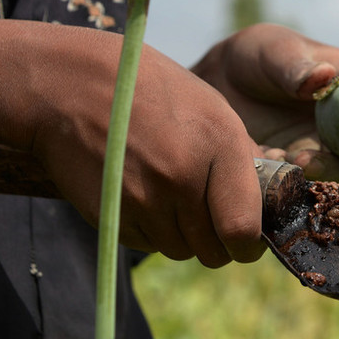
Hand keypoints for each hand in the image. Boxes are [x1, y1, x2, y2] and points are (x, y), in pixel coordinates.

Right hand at [0, 21, 266, 266]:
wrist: (73, 88)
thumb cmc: (152, 92)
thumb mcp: (211, 109)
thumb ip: (241, 156)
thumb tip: (265, 202)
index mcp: (221, 145)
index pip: (244, 228)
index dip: (249, 245)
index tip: (248, 242)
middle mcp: (185, 178)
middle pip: (214, 250)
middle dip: (219, 244)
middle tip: (213, 223)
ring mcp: (146, 200)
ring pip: (181, 251)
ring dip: (185, 237)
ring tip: (175, 199)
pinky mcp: (114, 216)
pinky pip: (148, 244)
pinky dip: (154, 232)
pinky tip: (146, 196)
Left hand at [192, 23, 338, 179]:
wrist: (222, 79)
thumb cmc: (259, 54)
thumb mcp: (275, 51)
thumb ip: (296, 67)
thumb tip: (324, 76)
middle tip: (308, 163)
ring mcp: (326, 146)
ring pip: (335, 173)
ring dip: (312, 173)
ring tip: (278, 157)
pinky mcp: (301, 165)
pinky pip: (303, 182)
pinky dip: (285, 179)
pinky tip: (261, 159)